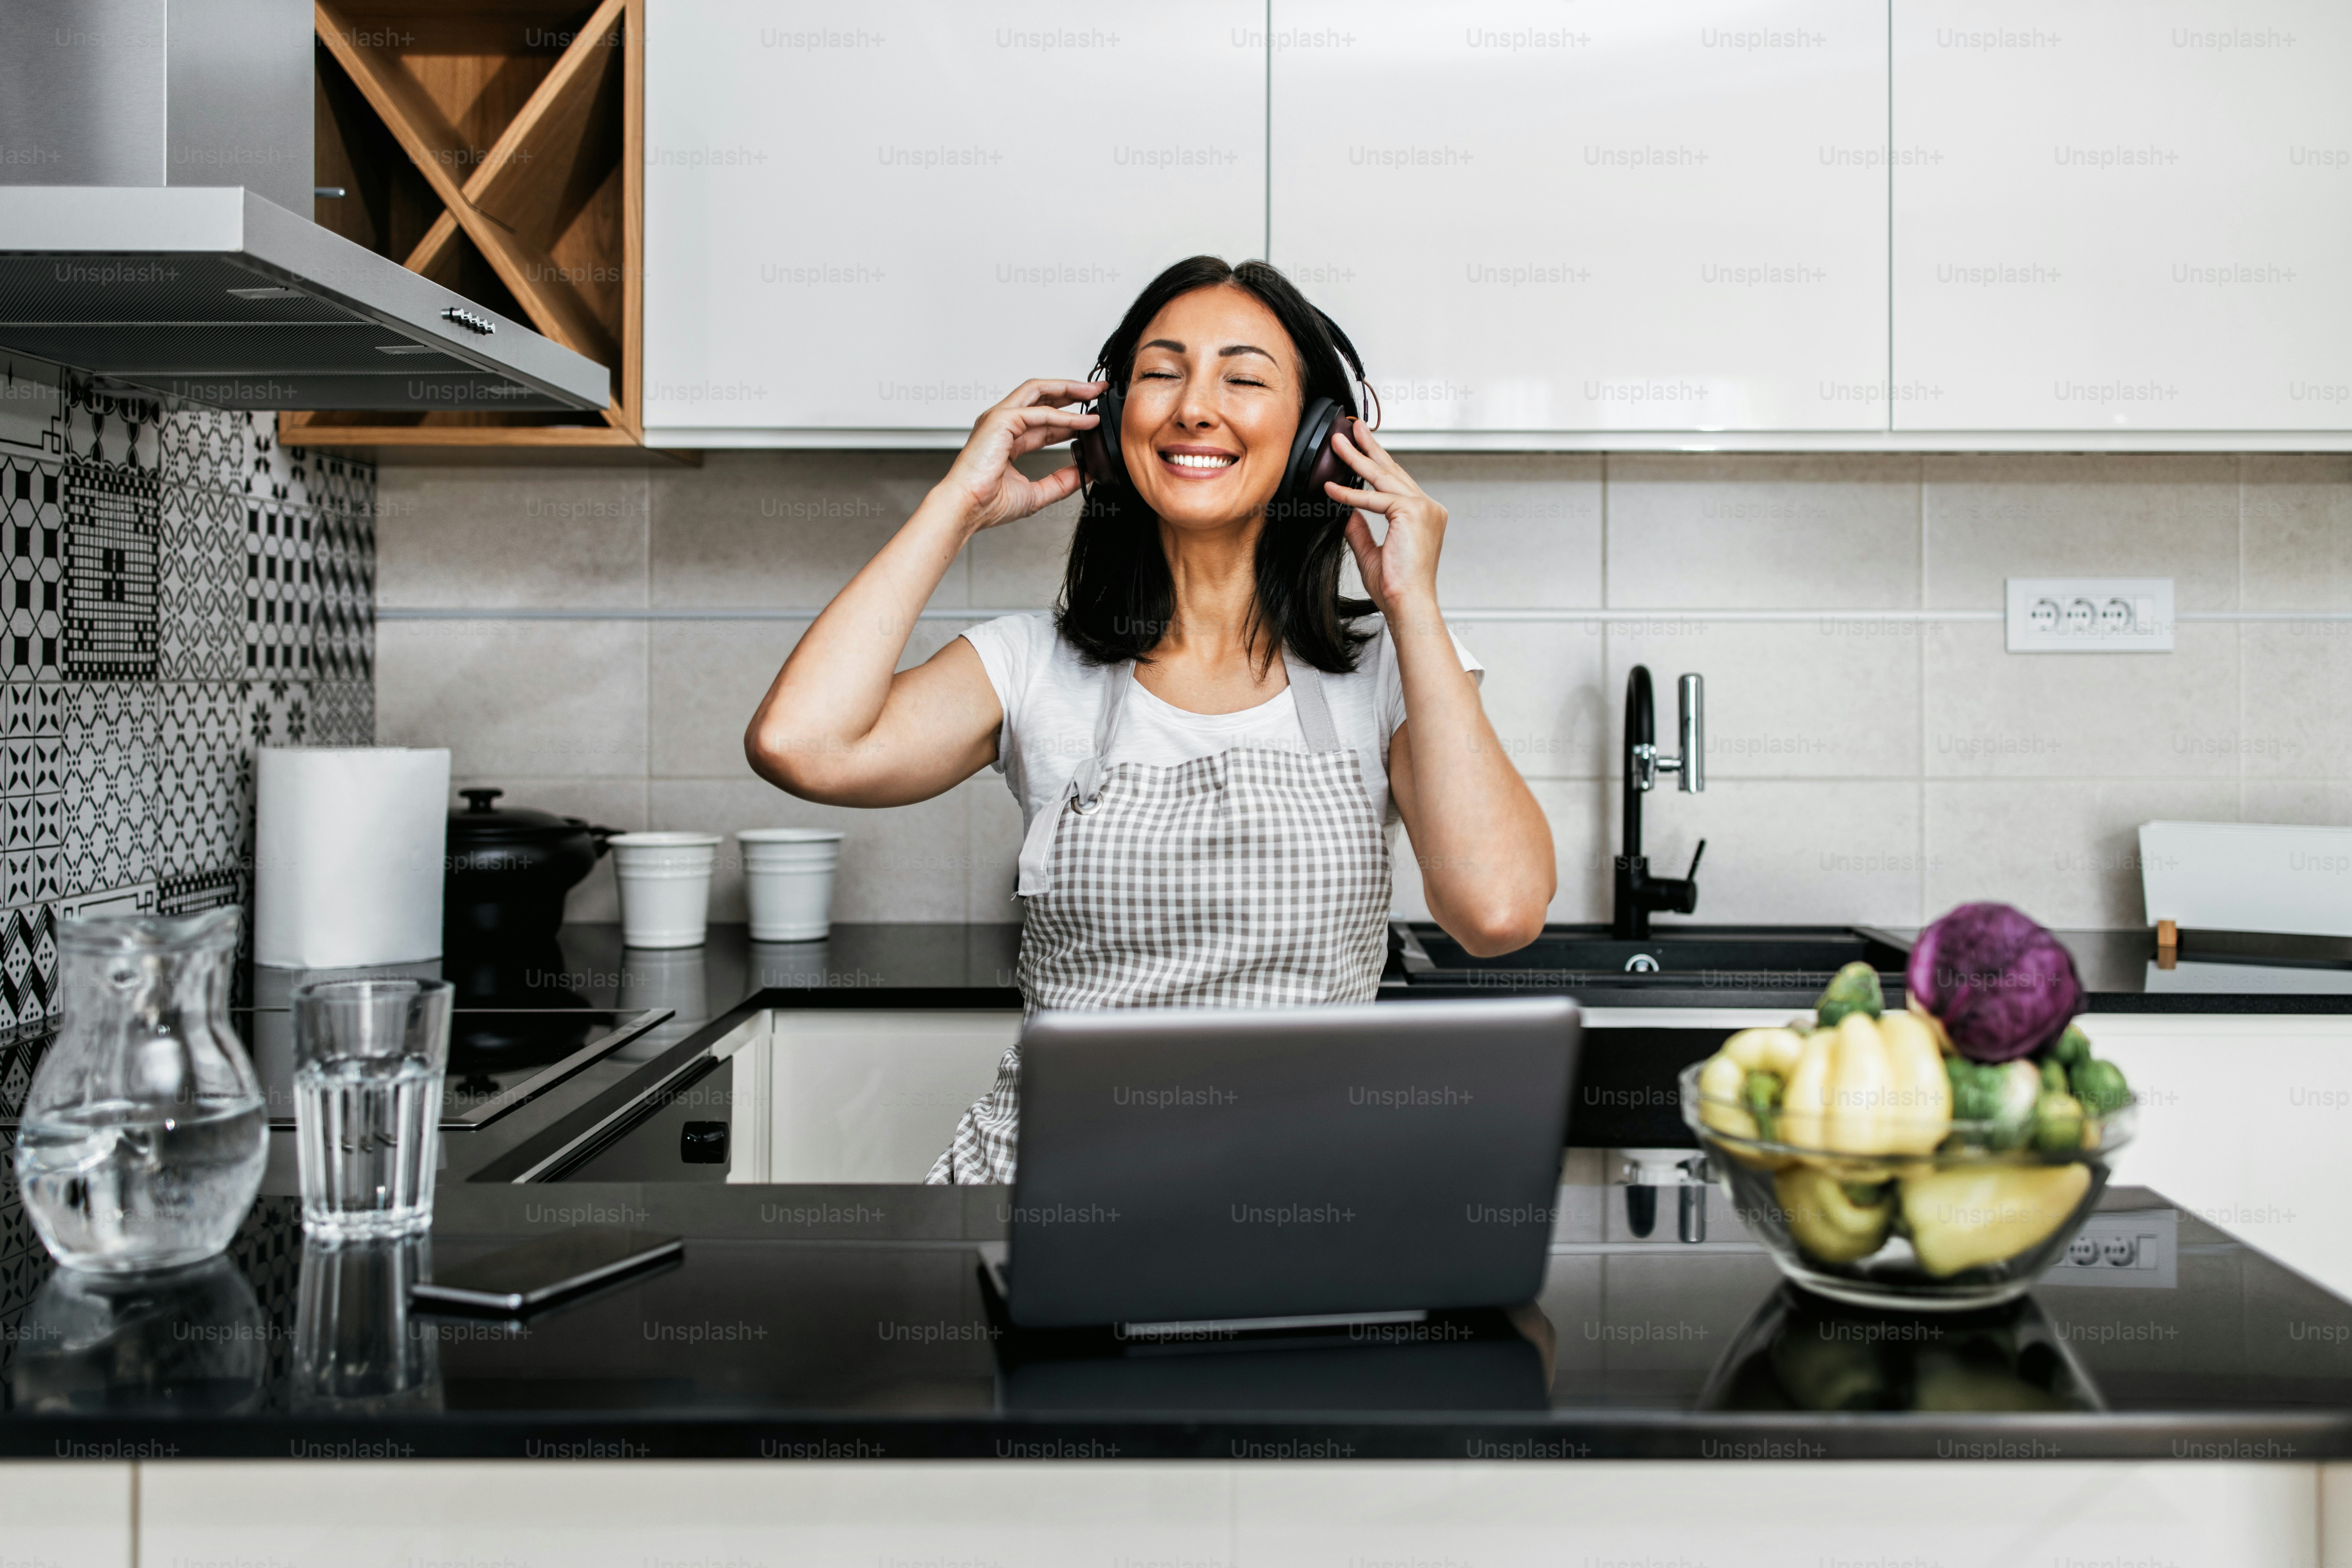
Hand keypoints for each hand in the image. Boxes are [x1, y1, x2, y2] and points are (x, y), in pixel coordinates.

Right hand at [934, 378, 1103, 531]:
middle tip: (1098, 392)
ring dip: (1069, 390)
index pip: (1043, 419)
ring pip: (1038, 391)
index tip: (1092, 418)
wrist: (967, 509)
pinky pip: (1038, 412)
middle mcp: (1002, 423)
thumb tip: (1086, 472)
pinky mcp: (1000, 420)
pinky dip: (1064, 415)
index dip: (1069, 416)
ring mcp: (999, 418)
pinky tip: (1084, 421)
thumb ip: (1061, 481)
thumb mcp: (1037, 493)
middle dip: (1071, 391)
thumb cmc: (988, 504)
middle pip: (1041, 396)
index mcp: (1007, 438)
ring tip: (1094, 393)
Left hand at [1326, 423, 1445, 615]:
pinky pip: (1375, 499)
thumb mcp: (1372, 552)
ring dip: (1358, 458)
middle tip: (1354, 429)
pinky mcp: (1414, 512)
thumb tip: (1346, 512)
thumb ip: (1360, 529)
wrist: (1409, 604)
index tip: (1359, 452)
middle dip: (1370, 449)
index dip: (1376, 467)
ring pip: (1384, 477)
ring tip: (1339, 442)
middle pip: (1393, 472)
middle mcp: (1429, 508)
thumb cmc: (1396, 587)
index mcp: (1424, 517)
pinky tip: (1332, 488)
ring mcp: (1424, 508)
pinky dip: (1351, 494)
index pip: (1396, 485)